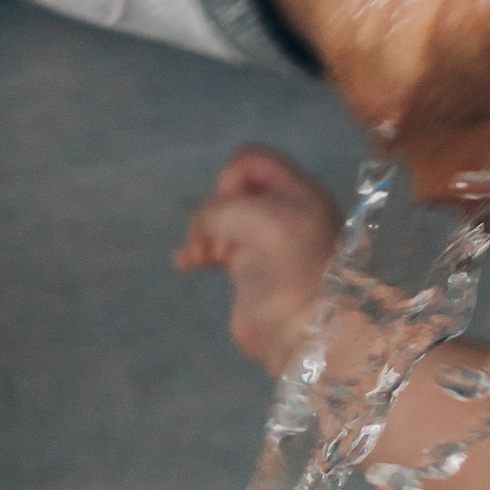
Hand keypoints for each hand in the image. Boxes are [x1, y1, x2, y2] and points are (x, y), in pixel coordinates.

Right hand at [176, 144, 340, 369]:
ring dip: (202, 230)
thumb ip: (221, 209)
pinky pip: (216, 245)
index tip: (230, 208)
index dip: (229, 178)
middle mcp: (284, 208)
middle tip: (216, 237)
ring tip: (198, 255)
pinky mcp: (251, 266)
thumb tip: (207, 231)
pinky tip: (185, 264)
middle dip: (214, 207)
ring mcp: (266, 238)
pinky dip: (198, 250)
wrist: (304, 330)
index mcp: (297, 188)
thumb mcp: (256, 218)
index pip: (249, 159)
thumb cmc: (286, 266)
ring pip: (221, 216)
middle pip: (231, 188)